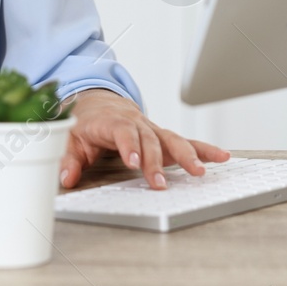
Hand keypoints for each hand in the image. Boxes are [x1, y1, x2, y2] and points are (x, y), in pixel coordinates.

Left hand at [59, 88, 230, 189]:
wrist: (99, 102)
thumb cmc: (87, 122)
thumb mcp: (71, 138)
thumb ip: (69, 158)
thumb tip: (66, 178)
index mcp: (112, 121)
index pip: (122, 130)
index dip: (128, 145)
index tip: (133, 162)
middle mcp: (135, 122)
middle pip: (149, 139)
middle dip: (156, 162)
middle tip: (160, 183)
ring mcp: (151, 129)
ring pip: (171, 139)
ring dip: (186, 155)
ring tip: (199, 172)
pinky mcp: (162, 136)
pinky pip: (184, 141)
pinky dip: (203, 149)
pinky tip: (220, 156)